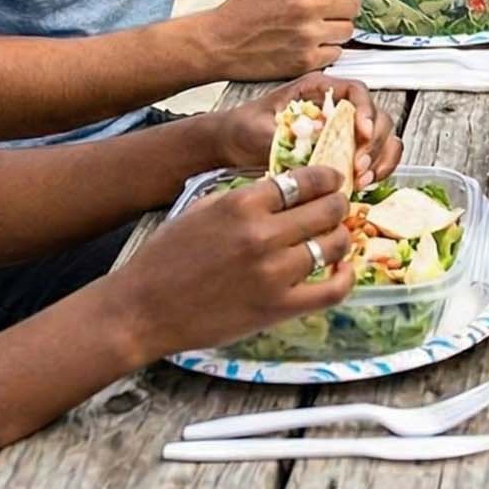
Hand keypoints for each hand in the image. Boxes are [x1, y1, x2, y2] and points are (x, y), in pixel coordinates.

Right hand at [112, 164, 357, 357]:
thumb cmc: (165, 259)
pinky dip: (345, 278)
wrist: (143, 310)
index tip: (332, 180)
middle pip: (326, 209)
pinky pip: (332, 290)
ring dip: (341, 237)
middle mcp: (262, 234)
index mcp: (242, 204)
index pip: (304, 180)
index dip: (326, 178)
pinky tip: (342, 269)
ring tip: (336, 237)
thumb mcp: (201, 209)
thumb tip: (284, 188)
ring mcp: (273, 273)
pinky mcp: (278, 308)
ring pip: (333, 245)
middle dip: (338, 204)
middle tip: (338, 207)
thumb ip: (244, 197)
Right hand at [204, 0, 377, 80]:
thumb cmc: (246, 7)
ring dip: (338, 29)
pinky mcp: (305, 60)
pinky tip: (310, 45)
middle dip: (346, 6)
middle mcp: (305, 6)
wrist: (221, 41)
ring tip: (317, 28)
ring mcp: (306, 35)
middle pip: (353, 5)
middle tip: (331, 9)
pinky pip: (336, 53)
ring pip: (348, 30)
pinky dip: (328, 50)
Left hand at [226, 73, 402, 189]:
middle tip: (359, 166)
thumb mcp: (258, 128)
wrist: (232, 144)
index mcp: (318, 90)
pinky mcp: (344, 150)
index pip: (356, 91)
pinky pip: (375, 157)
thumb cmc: (242, 128)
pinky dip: (377, 169)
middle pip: (377, 116)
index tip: (362, 132)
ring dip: (379, 159)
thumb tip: (318, 134)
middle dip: (374, 143)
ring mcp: (343, 129)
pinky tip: (363, 183)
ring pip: (382, 137)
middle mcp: (336, 106)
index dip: (366, 110)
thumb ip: (286, 132)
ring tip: (362, 179)